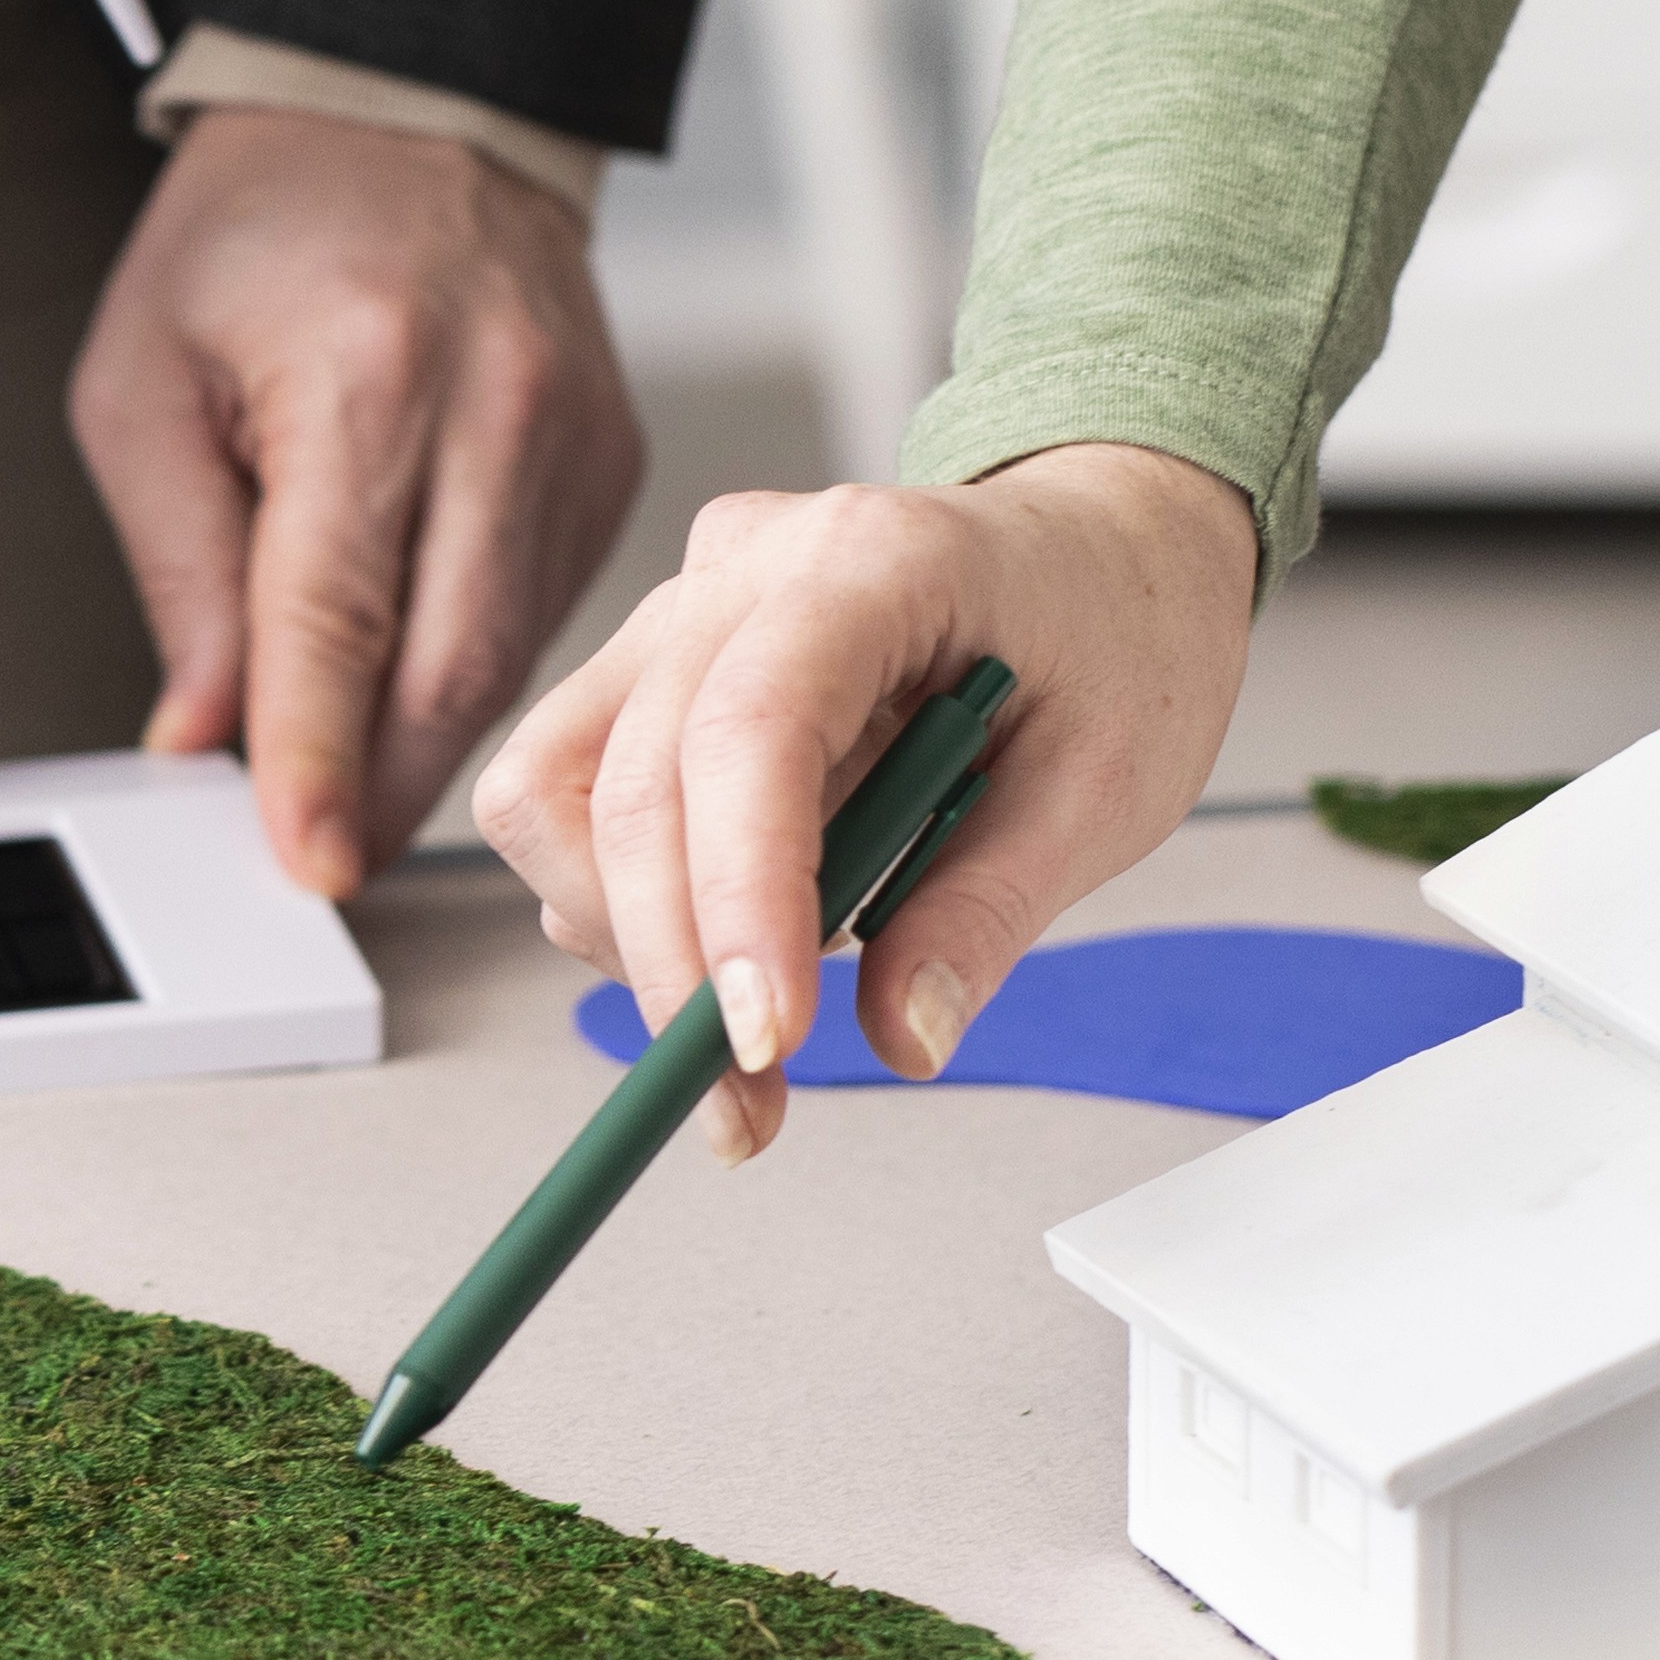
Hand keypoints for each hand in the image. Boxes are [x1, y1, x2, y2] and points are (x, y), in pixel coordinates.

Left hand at [71, 113, 653, 894]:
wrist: (412, 117)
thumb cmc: (263, 234)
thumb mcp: (150, 381)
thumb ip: (180, 568)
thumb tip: (203, 734)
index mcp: (366, 372)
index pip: (338, 615)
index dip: (317, 756)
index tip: (307, 857)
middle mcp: (495, 405)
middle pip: (451, 664)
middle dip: (381, 788)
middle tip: (318, 853)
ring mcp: (575, 436)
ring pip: (512, 658)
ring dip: (429, 744)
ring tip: (354, 781)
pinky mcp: (616, 461)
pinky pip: (548, 612)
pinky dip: (476, 669)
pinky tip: (415, 677)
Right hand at [470, 441, 1258, 1161]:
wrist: (1096, 551)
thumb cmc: (1111, 640)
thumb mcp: (1107, 784)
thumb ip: (990, 909)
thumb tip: (901, 1036)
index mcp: (876, 562)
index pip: (751, 729)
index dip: (737, 895)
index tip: (762, 1042)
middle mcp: (742, 569)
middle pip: (622, 782)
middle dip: (667, 972)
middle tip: (743, 1107)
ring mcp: (678, 610)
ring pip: (549, 793)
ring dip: (630, 935)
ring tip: (763, 994)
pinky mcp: (647, 666)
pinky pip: (569, 799)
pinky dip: (632, 902)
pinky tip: (749, 917)